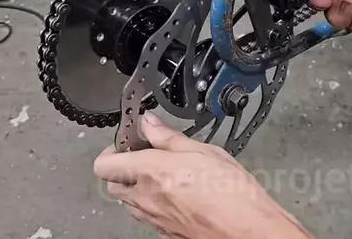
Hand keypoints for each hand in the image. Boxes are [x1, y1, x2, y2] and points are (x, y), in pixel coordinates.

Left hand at [93, 112, 314, 238]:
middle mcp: (145, 198)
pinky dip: (154, 203)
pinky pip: (147, 216)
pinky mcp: (164, 233)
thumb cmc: (232, 194)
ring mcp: (153, 219)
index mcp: (150, 172)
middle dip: (123, 167)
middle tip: (145, 155)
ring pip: (129, 201)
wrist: (248, 231)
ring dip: (137, 186)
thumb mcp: (205, 151)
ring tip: (164, 174)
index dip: (113, 148)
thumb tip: (150, 123)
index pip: (104, 163)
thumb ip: (170, 137)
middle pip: (112, 183)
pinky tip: (178, 194)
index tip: (131, 139)